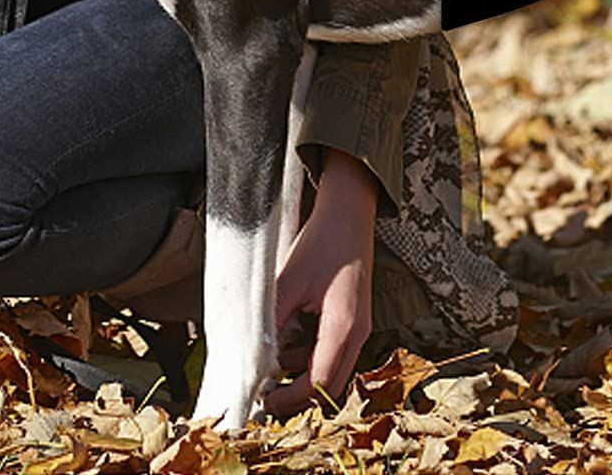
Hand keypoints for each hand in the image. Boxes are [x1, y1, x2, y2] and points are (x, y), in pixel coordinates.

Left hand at [263, 148, 377, 415]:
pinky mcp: (354, 320)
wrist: (348, 212)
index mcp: (344, 327)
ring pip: (332, 372)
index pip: (318, 383)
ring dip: (303, 378)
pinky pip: (333, 354)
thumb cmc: (322, 241)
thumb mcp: (289, 281)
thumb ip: (272, 321)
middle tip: (266, 393)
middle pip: (329, 386)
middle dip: (297, 396)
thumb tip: (253, 356)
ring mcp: (359, 328)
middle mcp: (358, 334)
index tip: (263, 399)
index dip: (289, 399)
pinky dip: (311, 360)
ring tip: (271, 369)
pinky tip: (288, 347)